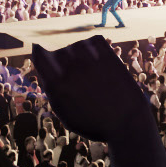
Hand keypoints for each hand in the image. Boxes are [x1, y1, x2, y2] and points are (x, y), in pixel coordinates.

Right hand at [30, 36, 157, 146]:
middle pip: (60, 52)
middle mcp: (70, 70)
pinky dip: (95, 47)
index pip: (39, 54)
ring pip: (78, 45)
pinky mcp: (109, 57)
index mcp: (56, 85)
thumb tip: (45, 67)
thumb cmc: (93, 123)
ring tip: (89, 71)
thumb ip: (52, 89)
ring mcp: (90, 61)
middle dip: (63, 62)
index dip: (41, 54)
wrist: (126, 124)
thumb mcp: (65, 113)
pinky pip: (96, 42)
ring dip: (80, 54)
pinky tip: (98, 60)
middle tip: (77, 78)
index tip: (45, 56)